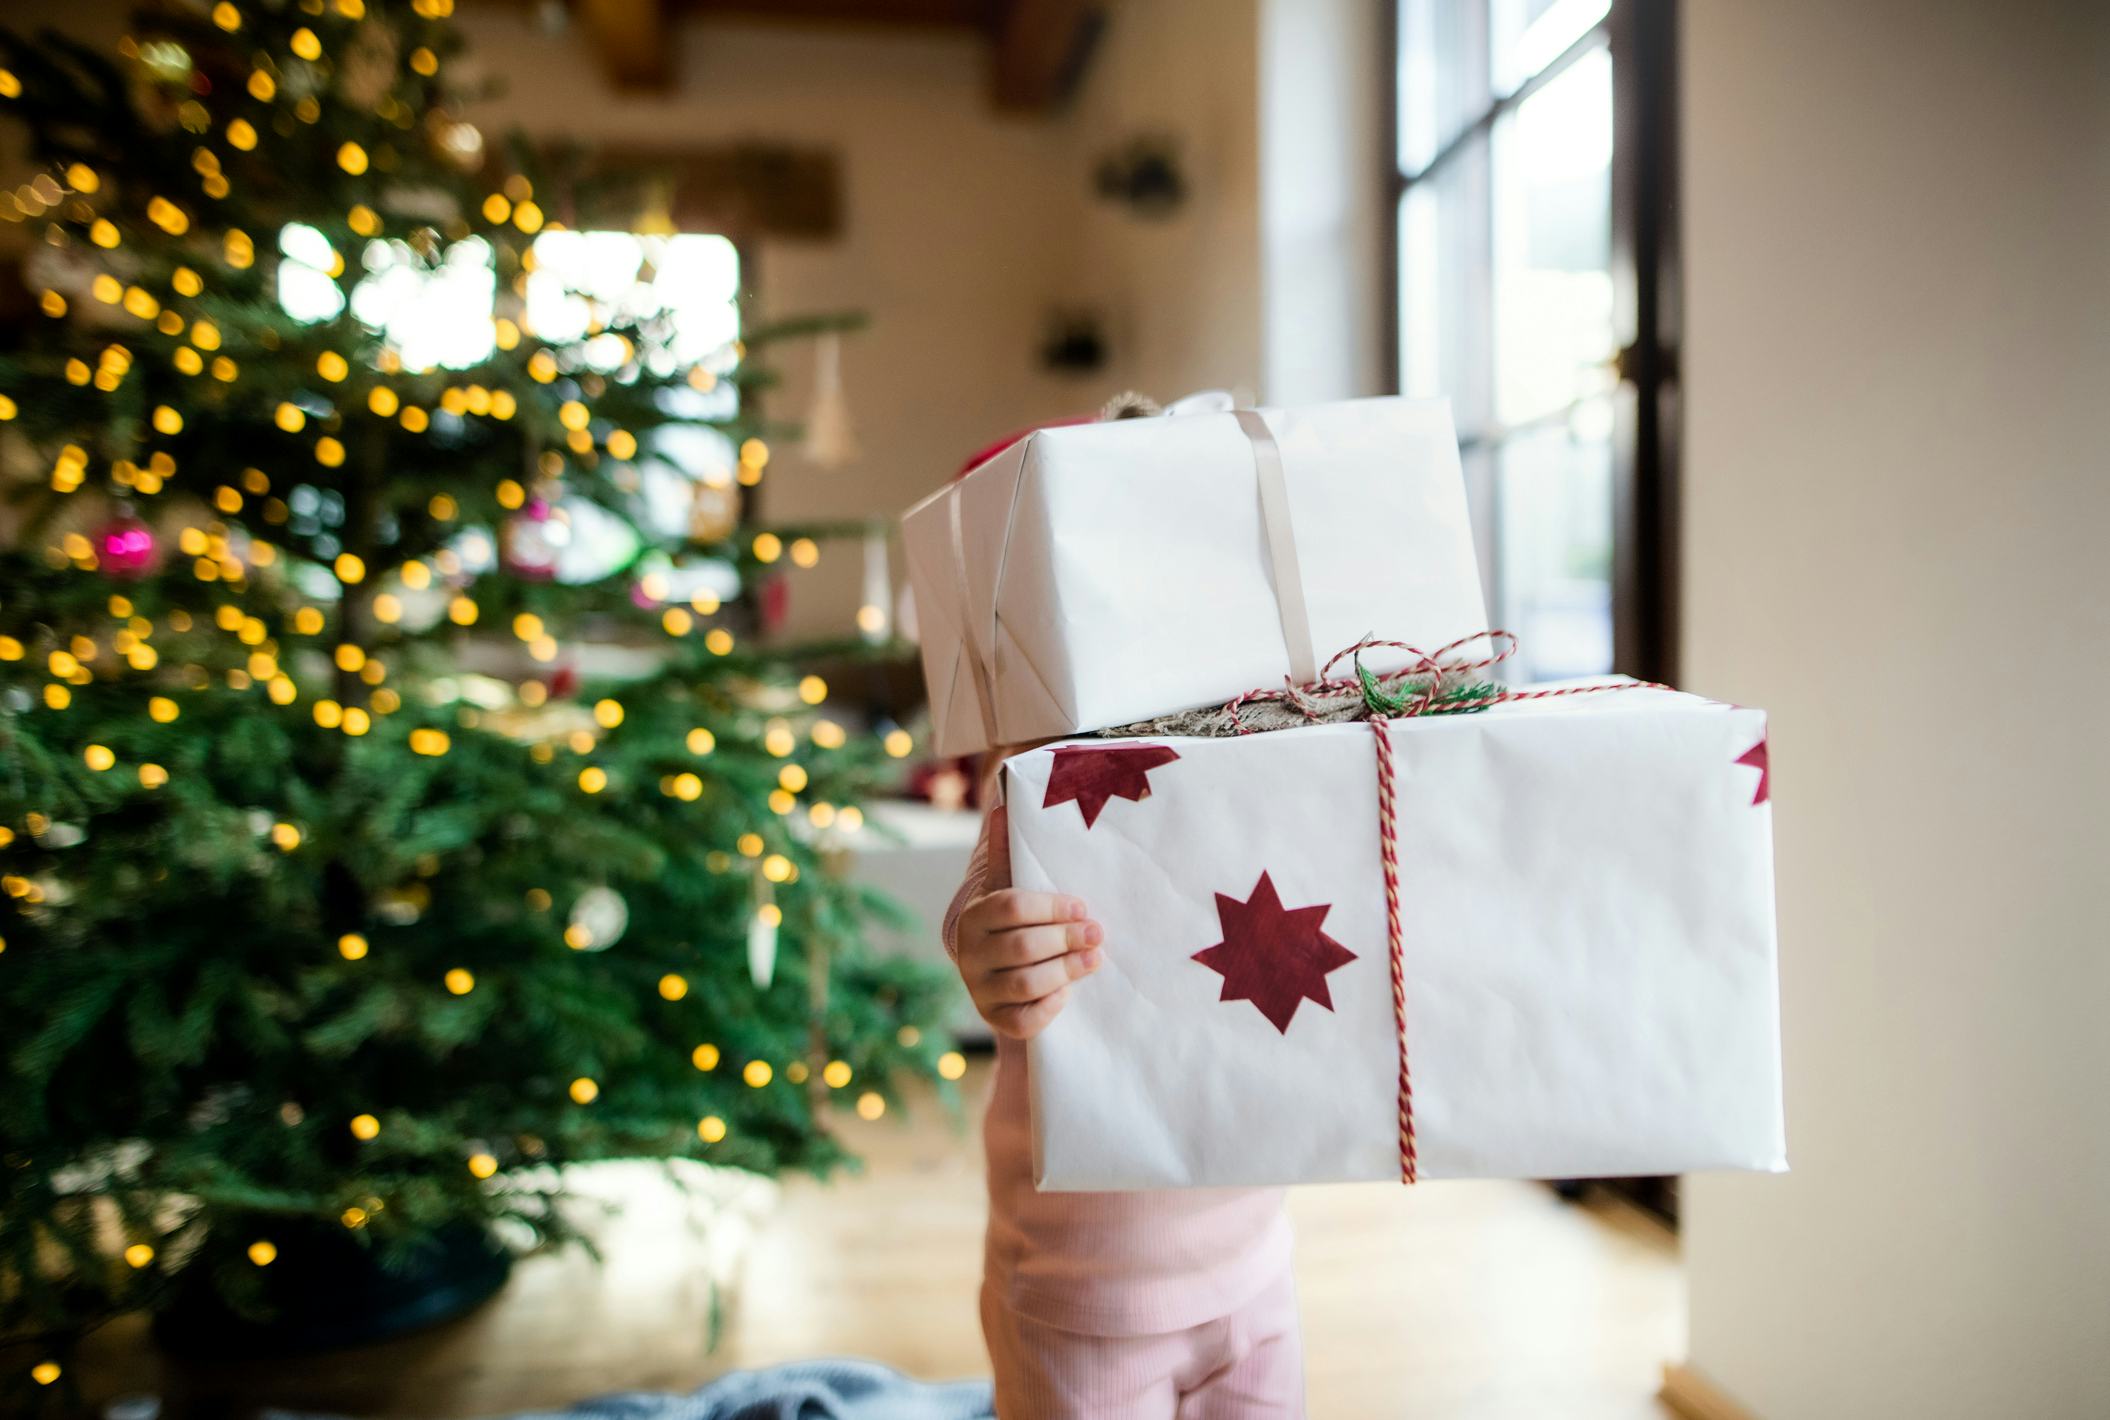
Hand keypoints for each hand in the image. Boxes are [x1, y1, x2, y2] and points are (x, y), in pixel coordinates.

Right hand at [955, 805, 1104, 1039]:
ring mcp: (980, 991)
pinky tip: (1070, 992)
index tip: (1082, 905)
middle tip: (1098, 932)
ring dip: (1067, 970)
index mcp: (973, 917)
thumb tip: (1004, 804)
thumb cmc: (1011, 923)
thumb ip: (1010, 852)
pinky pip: (1025, 1020)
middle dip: (1066, 939)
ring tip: (1096, 958)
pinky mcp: (996, 1020)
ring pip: (1026, 983)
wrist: (994, 971)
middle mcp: (970, 955)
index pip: (1011, 907)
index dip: (1051, 906)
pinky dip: (1050, 1006)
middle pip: (1023, 946)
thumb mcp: (1008, 886)